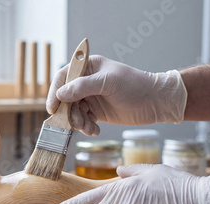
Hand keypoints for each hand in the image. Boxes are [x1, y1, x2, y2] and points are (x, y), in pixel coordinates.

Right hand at [46, 55, 187, 134]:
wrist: (156, 102)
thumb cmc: (135, 86)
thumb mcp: (108, 82)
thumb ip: (83, 87)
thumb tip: (61, 94)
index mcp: (88, 67)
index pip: (63, 77)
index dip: (55, 92)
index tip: (53, 108)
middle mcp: (86, 82)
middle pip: (65, 98)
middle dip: (68, 112)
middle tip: (76, 123)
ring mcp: (90, 97)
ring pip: (72, 111)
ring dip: (78, 122)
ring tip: (89, 128)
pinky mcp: (96, 112)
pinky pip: (82, 120)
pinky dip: (86, 127)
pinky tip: (95, 130)